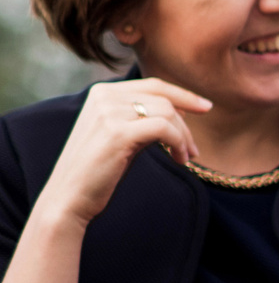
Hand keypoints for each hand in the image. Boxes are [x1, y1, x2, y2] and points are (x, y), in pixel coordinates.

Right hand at [34, 78, 210, 228]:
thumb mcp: (120, 133)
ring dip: (184, 137)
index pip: (153, 85)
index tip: (206, 108)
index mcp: (102, 93)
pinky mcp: (118, 133)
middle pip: (164, 99)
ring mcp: (109, 112)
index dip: (183, 95)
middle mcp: (104, 97)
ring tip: (185, 158)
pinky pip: (164, 128)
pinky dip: (179, 143)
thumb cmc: (99, 169)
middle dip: (186, 124)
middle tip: (194, 150)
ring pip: (167, 113)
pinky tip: (180, 160)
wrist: (69, 197)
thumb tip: (179, 109)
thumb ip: (141, 117)